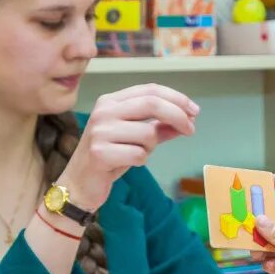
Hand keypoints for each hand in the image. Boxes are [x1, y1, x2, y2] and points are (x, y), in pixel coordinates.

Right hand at [58, 84, 198, 210]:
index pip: (150, 90)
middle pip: (152, 103)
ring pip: (148, 134)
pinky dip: (140, 161)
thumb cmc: (110, 157)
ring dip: (151, 148)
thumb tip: (188, 120)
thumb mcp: (136, 138)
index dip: (176, 98)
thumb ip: (159, 127)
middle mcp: (104, 111)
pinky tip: (125, 163)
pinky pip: (139, 155)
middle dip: (178, 116)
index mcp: (111, 101)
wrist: (80, 183)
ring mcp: (100, 131)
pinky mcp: (99, 152)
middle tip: (191, 130)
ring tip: (135, 154)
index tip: (194, 111)